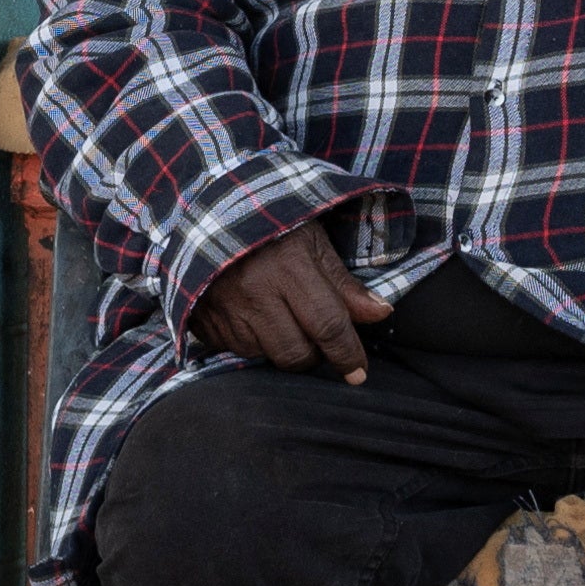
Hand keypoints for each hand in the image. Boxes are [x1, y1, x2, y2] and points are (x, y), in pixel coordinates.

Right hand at [191, 217, 383, 380]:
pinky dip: (252, 342)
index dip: (347, 354)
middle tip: (317, 338)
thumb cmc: (271, 223)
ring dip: (281, 347)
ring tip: (282, 318)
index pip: (327, 325)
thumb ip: (343, 282)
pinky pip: (236, 351)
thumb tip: (381, 313)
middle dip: (314, 355)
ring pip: (266, 356)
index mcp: (288, 265)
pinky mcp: (203, 320)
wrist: (208, 212)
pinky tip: (254, 317)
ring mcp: (225, 308)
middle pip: (296, 353)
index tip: (359, 372)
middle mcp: (254, 291)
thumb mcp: (312, 240)